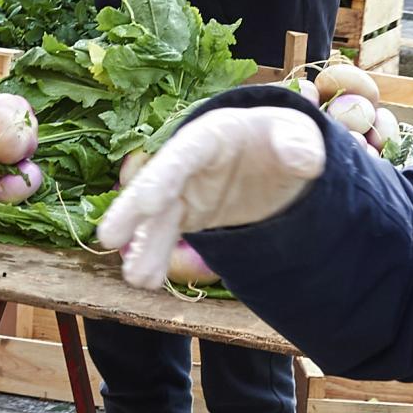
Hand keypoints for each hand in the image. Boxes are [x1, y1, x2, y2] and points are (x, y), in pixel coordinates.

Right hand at [96, 106, 325, 290]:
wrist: (278, 161)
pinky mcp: (186, 212)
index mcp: (213, 134)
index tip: (147, 201)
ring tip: (137, 279)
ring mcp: (184, 189)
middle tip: (109, 236)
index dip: (164, 175)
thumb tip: (304, 159)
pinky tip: (146, 278)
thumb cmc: (283, 139)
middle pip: (157, 183)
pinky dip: (154, 254)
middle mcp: (188, 160)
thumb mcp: (297, 135)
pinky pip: (165, 234)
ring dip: (145, 245)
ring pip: (157, 217)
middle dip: (133, 209)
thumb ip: (299, 144)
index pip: (186, 151)